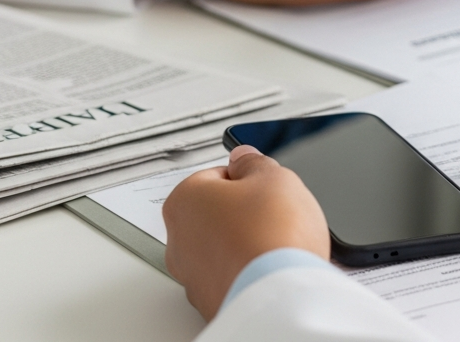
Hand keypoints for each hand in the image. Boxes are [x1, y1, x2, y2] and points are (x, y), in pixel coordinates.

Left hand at [164, 145, 329, 320]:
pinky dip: (250, 270)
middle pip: (218, 213)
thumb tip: (243, 157)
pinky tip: (273, 266)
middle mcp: (178, 241)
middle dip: (245, 212)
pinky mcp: (211, 303)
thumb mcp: (273, 177)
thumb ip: (253, 162)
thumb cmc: (271, 235)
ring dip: (247, 242)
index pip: (216, 175)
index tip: (264, 185)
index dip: (248, 178)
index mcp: (184, 200)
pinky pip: (233, 275)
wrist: (280, 296)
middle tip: (274, 212)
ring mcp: (192, 277)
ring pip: (224, 247)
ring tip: (278, 243)